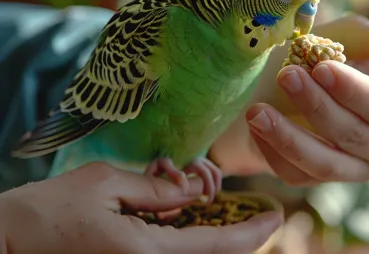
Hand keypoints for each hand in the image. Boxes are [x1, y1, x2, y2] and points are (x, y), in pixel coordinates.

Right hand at [0, 162, 282, 253]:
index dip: (254, 230)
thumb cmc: (52, 208)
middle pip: (213, 253)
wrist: (11, 238)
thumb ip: (156, 190)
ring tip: (225, 204)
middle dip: (240, 230)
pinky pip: (176, 252)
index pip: (219, 245)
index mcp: (150, 251)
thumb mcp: (107, 184)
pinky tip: (193, 212)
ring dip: (217, 231)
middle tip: (260, 208)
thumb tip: (193, 192)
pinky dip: (195, 234)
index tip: (278, 213)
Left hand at [210, 14, 368, 184]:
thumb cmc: (325, 60)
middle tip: (285, 76)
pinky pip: (297, 176)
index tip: (322, 68)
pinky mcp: (321, 182)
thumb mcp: (344, 40)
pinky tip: (255, 126)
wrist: (292, 86)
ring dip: (290, 138)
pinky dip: (273, 152)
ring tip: (257, 112)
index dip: (356, 91)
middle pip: (356, 137)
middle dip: (318, 106)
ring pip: (327, 165)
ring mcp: (356, 172)